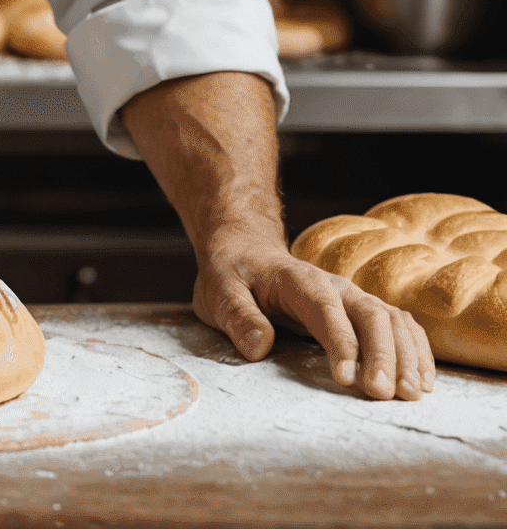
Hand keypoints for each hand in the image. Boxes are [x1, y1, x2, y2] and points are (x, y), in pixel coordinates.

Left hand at [194, 227, 434, 400]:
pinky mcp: (362, 309)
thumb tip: (259, 346)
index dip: (341, 342)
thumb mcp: (219, 290)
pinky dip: (416, 350)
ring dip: (406, 355)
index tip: (346, 379)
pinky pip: (399, 325)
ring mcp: (352, 296)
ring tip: (410, 394)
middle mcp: (333, 285)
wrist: (246, 248)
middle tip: (383, 394)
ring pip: (391, 320)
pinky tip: (423, 380)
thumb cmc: (232, 272)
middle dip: (381, 355)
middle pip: (369, 314)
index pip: (325, 308)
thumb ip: (238, 315)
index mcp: (296, 279)